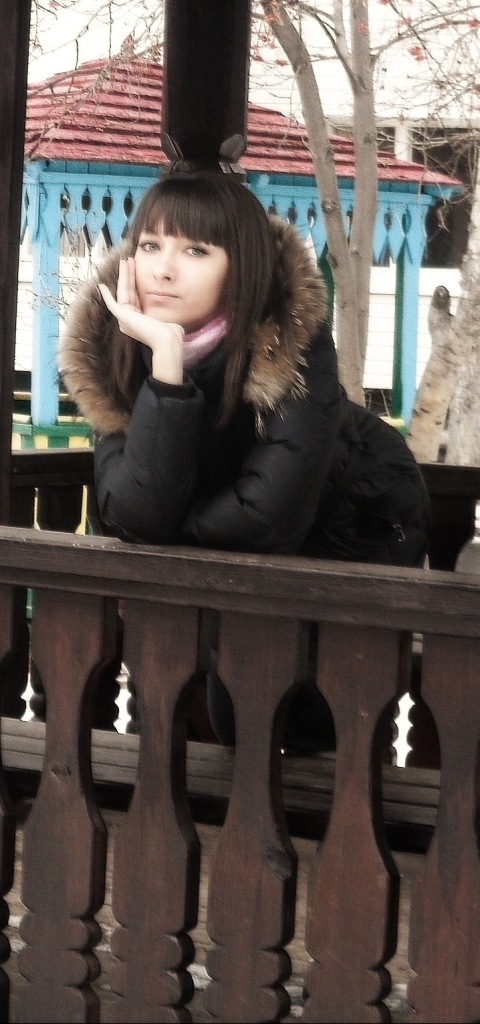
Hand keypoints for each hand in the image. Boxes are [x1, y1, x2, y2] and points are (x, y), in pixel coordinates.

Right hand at [98, 258, 184, 384]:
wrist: (167, 340)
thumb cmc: (171, 334)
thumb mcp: (167, 318)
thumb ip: (165, 313)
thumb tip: (173, 315)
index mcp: (139, 321)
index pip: (135, 296)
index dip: (134, 281)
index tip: (136, 268)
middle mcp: (129, 320)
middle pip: (128, 291)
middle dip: (128, 274)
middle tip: (128, 260)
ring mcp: (125, 319)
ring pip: (122, 292)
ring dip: (123, 276)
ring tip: (124, 261)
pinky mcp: (123, 317)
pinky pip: (111, 304)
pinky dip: (106, 295)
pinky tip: (101, 286)